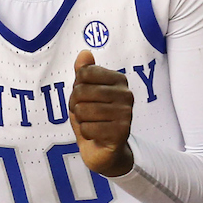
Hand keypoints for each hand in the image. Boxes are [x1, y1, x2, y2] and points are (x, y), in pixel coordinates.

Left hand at [69, 51, 133, 175]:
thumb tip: (84, 53)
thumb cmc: (94, 117)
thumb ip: (85, 72)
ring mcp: (125, 113)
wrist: (104, 149)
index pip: (84, 73)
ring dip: (80, 120)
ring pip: (82, 110)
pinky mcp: (121, 132)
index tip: (85, 97)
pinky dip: (86, 133)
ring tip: (91, 123)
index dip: (77, 87)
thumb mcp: (85, 92)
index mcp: (119, 80)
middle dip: (76, 105)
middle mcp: (126, 94)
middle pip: (81, 91)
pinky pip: (87, 128)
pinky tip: (96, 135)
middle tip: (86, 113)